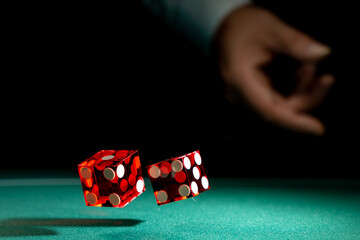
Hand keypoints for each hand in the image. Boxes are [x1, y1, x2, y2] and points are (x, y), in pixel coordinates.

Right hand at [215, 6, 333, 134]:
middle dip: (306, 97)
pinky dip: (294, 88)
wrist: (223, 26)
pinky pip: (277, 99)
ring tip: (309, 65)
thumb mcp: (269, 28)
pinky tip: (300, 71)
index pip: (269, 111)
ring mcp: (246, 95)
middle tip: (325, 78)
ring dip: (301, 91)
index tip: (318, 129)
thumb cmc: (241, 25)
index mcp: (240, 80)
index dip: (294, 122)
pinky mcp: (252, 93)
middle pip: (279, 110)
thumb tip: (322, 53)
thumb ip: (295, 42)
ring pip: (280, 107)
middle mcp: (240, 94)